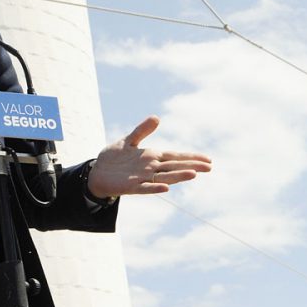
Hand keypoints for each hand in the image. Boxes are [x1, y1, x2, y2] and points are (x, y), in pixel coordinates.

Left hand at [87, 116, 211, 198]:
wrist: (97, 172)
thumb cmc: (114, 158)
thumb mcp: (128, 141)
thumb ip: (142, 131)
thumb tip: (157, 118)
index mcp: (152, 157)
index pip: (175, 157)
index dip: (191, 157)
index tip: (208, 159)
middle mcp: (151, 168)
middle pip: (175, 167)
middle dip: (191, 166)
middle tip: (210, 167)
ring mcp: (143, 178)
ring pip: (164, 177)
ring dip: (178, 176)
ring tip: (194, 174)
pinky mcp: (131, 187)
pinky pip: (145, 188)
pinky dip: (155, 188)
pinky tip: (166, 188)